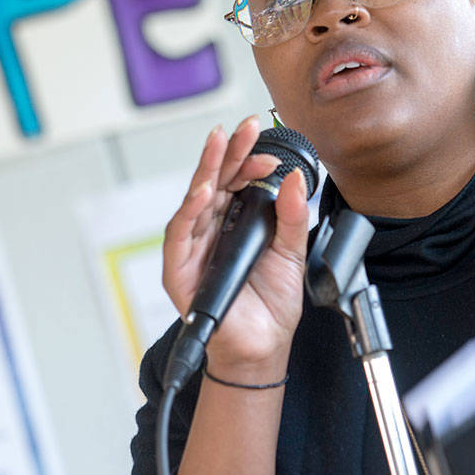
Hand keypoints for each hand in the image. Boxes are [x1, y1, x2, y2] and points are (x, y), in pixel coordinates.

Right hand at [162, 115, 309, 374]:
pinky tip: (203, 192)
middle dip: (227, 153)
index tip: (268, 152)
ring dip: (206, 171)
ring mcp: (193, 247)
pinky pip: (179, 235)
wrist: (263, 346)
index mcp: (235, 221)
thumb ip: (292, 216)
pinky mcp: (179, 269)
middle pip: (215, 182)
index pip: (237, 182)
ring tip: (219, 147)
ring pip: (194, 200)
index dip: (250, 163)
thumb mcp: (291, 253)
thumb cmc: (271, 303)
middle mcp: (211, 229)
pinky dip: (189, 211)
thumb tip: (295, 179)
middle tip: (241, 128)